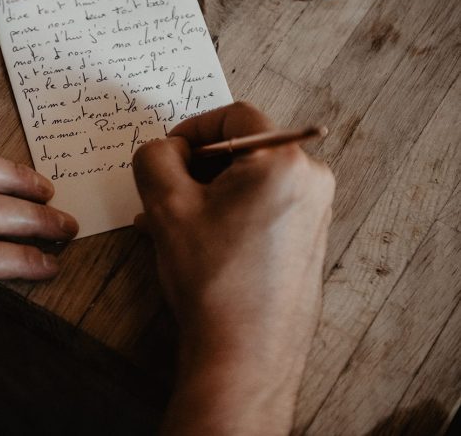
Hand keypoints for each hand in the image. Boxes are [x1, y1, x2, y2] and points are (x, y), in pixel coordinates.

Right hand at [132, 102, 334, 435]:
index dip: (192, 128)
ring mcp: (315, 215)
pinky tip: (194, 242)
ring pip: (248, 183)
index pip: (234, 115)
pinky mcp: (307, 242)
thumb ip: (154, 157)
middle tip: (161, 194)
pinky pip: (262, 209)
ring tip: (167, 224)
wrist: (244, 353)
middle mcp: (311, 182)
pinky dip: (227, 214)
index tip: (165, 153)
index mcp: (284, 161)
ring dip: (206, 194)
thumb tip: (165, 149)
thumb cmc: (211, 277)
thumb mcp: (166, 205)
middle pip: (242, 150)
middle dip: (195, 168)